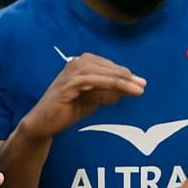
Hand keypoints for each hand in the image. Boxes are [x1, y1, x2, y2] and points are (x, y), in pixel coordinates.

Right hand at [20, 54, 145, 140]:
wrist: (45, 123)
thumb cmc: (68, 110)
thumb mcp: (94, 100)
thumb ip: (109, 93)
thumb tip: (130, 89)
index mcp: (82, 65)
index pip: (108, 66)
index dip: (125, 73)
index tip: (141, 83)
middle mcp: (75, 64)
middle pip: (106, 66)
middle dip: (126, 75)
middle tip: (142, 84)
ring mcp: (70, 73)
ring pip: (100, 72)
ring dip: (119, 79)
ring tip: (135, 88)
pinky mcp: (66, 85)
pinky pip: (90, 81)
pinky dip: (106, 83)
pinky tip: (118, 90)